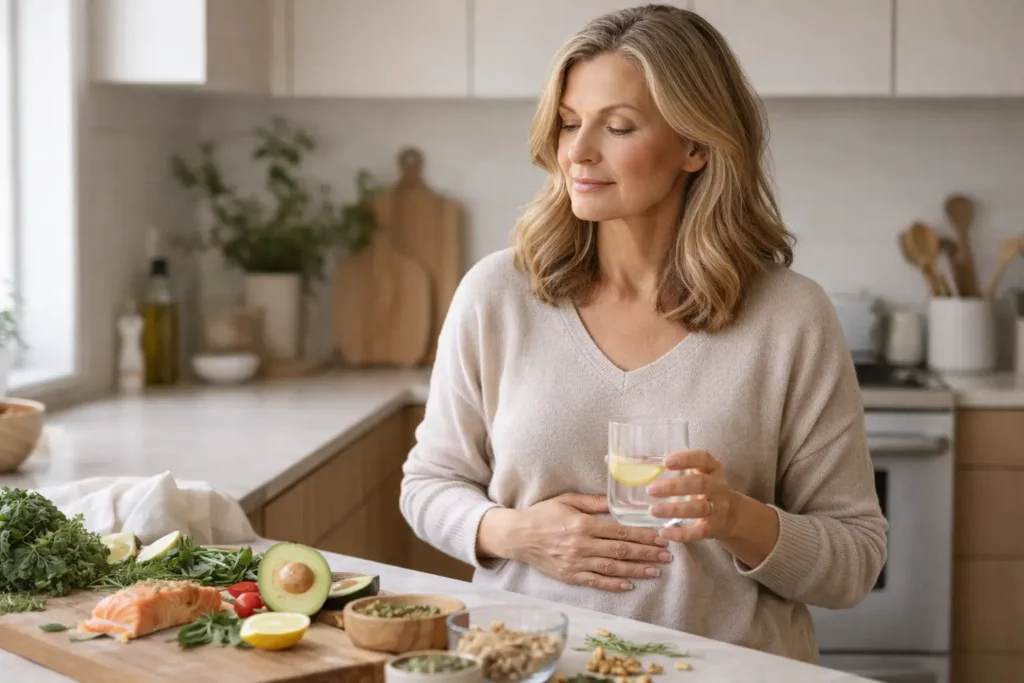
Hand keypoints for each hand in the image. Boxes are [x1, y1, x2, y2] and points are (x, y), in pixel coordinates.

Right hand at [480, 493, 672, 592]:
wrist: (517, 535)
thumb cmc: (543, 514)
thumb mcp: (567, 500)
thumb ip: (594, 502)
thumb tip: (617, 501)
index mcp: (583, 524)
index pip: (620, 531)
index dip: (643, 535)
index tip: (661, 537)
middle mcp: (582, 545)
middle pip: (621, 550)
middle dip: (647, 553)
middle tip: (667, 555)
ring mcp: (576, 563)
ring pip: (613, 568)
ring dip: (637, 570)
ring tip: (656, 571)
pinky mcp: (570, 576)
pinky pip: (596, 582)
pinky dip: (614, 584)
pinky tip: (630, 585)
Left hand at [645, 450, 737, 541]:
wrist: (732, 516)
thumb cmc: (706, 490)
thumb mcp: (700, 474)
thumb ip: (681, 467)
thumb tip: (646, 465)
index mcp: (713, 469)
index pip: (704, 459)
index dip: (686, 459)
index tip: (666, 462)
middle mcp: (718, 487)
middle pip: (699, 484)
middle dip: (674, 486)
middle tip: (650, 490)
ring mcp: (718, 508)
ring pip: (698, 508)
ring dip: (674, 510)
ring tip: (653, 510)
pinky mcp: (714, 528)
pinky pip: (698, 532)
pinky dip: (681, 534)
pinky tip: (664, 532)